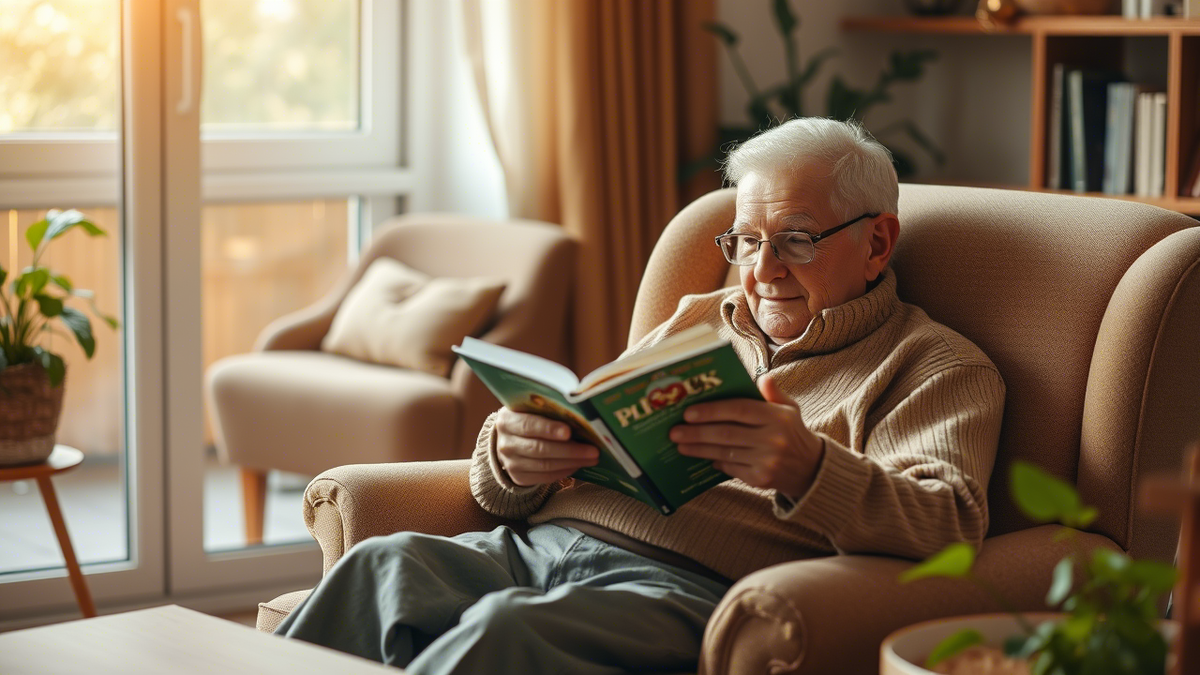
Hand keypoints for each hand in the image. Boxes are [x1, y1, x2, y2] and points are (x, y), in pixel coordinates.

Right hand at [494, 407, 598, 486]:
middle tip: (593, 450)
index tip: (569, 432)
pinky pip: (545, 477)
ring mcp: (511, 463)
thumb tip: (579, 414)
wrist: (508, 441)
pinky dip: (564, 471)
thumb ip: (548, 409)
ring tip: (592, 458)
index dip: (549, 429)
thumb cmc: (528, 419)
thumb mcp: (530, 410)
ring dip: (572, 462)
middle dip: (569, 450)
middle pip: (539, 448)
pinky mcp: (519, 477)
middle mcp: (506, 443)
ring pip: (545, 465)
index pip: (529, 425)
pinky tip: (578, 465)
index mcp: (507, 420)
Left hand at [670, 374, 823, 499]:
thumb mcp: (789, 408)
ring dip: (698, 449)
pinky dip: (715, 463)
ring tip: (679, 444)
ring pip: (724, 453)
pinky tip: (703, 457)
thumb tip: (760, 377)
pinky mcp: (761, 480)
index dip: (712, 410)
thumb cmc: (792, 432)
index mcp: (778, 417)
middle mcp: (774, 439)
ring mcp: (767, 461)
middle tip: (674, 431)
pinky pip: (731, 469)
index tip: (688, 412)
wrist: (812, 468)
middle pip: (726, 434)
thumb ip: (773, 392)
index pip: (739, 409)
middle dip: (696, 432)